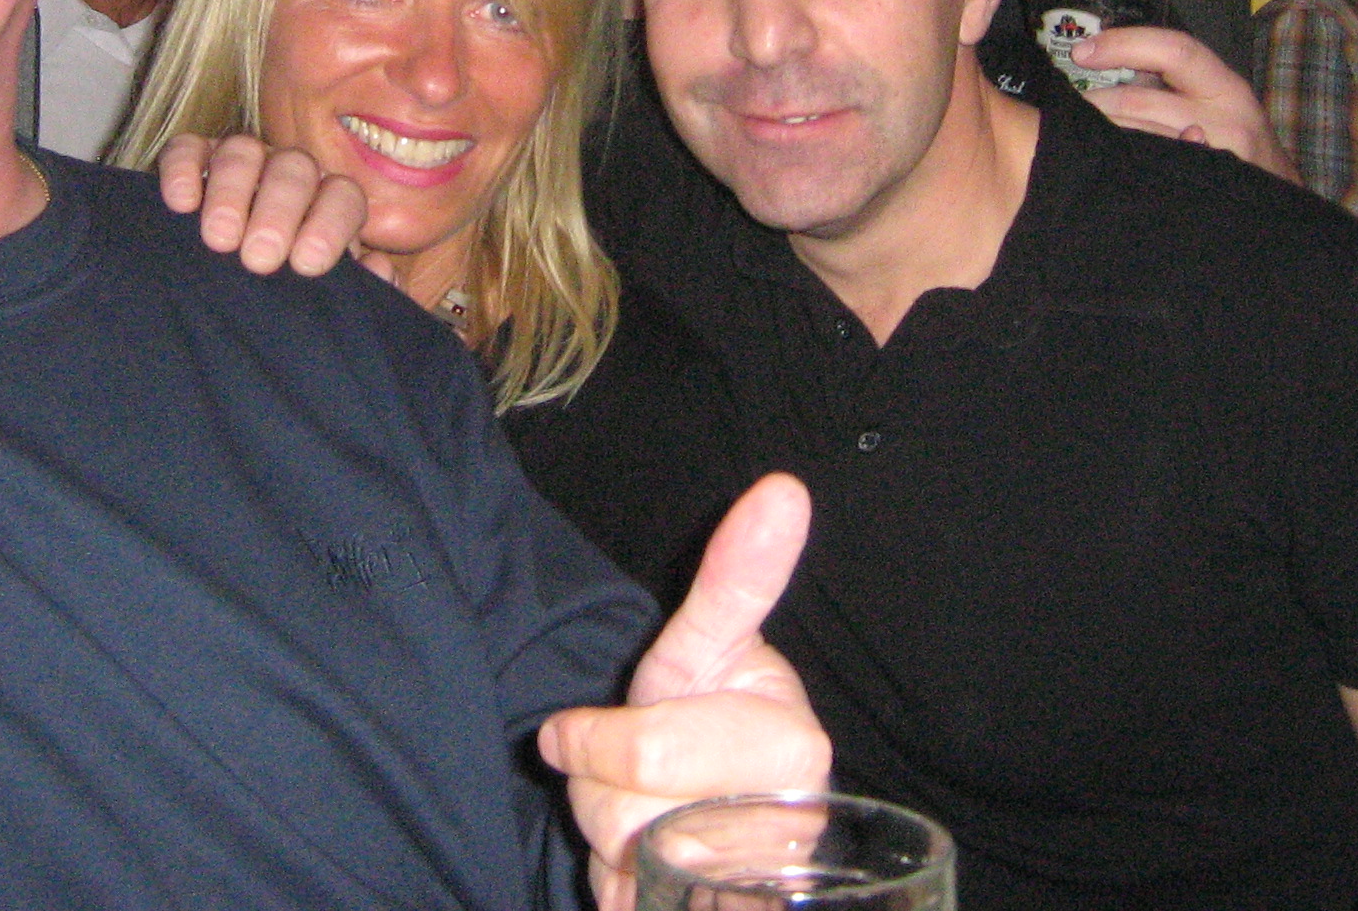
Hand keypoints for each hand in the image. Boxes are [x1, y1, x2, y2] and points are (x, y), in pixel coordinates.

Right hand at [156, 132, 385, 278]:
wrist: (226, 297)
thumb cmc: (286, 296)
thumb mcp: (324, 301)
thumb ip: (360, 291)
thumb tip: (379, 271)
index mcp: (328, 202)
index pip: (343, 196)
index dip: (329, 225)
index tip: (305, 265)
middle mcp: (289, 175)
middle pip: (294, 169)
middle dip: (279, 211)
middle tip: (259, 258)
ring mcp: (242, 162)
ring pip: (243, 152)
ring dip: (231, 192)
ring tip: (220, 239)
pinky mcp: (193, 161)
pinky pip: (188, 148)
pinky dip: (184, 168)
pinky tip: (181, 205)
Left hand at [540, 474, 830, 910]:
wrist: (715, 799)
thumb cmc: (706, 708)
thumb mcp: (708, 639)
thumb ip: (736, 575)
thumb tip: (784, 488)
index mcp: (791, 747)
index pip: (649, 750)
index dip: (596, 742)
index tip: (566, 733)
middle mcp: (787, 825)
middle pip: (629, 813)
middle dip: (599, 783)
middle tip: (617, 763)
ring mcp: (755, 881)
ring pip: (622, 860)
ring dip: (604, 833)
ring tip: (637, 806)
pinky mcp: (721, 909)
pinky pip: (629, 903)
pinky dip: (618, 886)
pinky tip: (641, 863)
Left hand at [1074, 26, 1298, 181]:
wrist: (1279, 201)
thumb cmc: (1236, 141)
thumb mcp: (1217, 100)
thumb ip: (1172, 78)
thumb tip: (1103, 57)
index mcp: (1226, 88)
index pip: (1175, 51)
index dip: (1125, 45)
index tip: (1084, 51)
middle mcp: (1224, 121)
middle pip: (1137, 101)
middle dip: (1094, 102)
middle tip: (1069, 106)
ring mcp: (1210, 161)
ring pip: (1132, 139)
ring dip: (1097, 134)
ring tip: (1078, 133)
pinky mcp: (1193, 194)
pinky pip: (1139, 174)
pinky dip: (1114, 164)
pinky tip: (1100, 164)